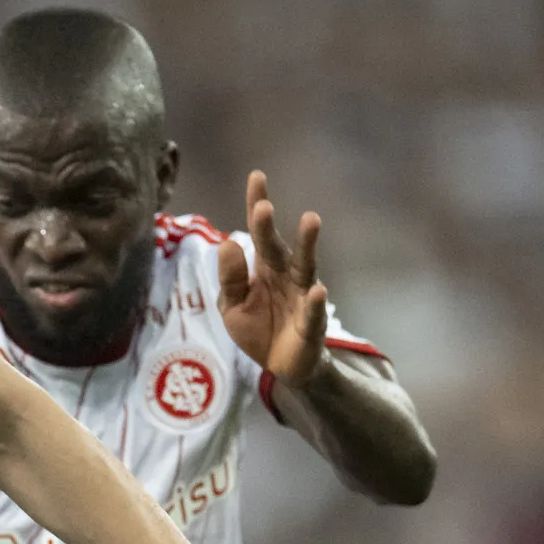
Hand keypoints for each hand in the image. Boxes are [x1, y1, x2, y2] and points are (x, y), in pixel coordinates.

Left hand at [215, 169, 329, 386]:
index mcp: (263, 268)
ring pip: (305, 267)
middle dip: (269, 227)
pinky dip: (315, 302)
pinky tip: (316, 291)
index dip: (257, 205)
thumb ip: (230, 279)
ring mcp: (302, 296)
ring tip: (310, 220)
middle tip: (263, 207)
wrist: (280, 367)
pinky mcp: (312, 323)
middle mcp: (285, 275)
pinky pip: (314, 311)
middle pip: (276, 246)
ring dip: (307, 245)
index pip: (258, 232)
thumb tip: (227, 243)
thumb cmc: (257, 329)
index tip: (256, 177)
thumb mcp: (232, 307)